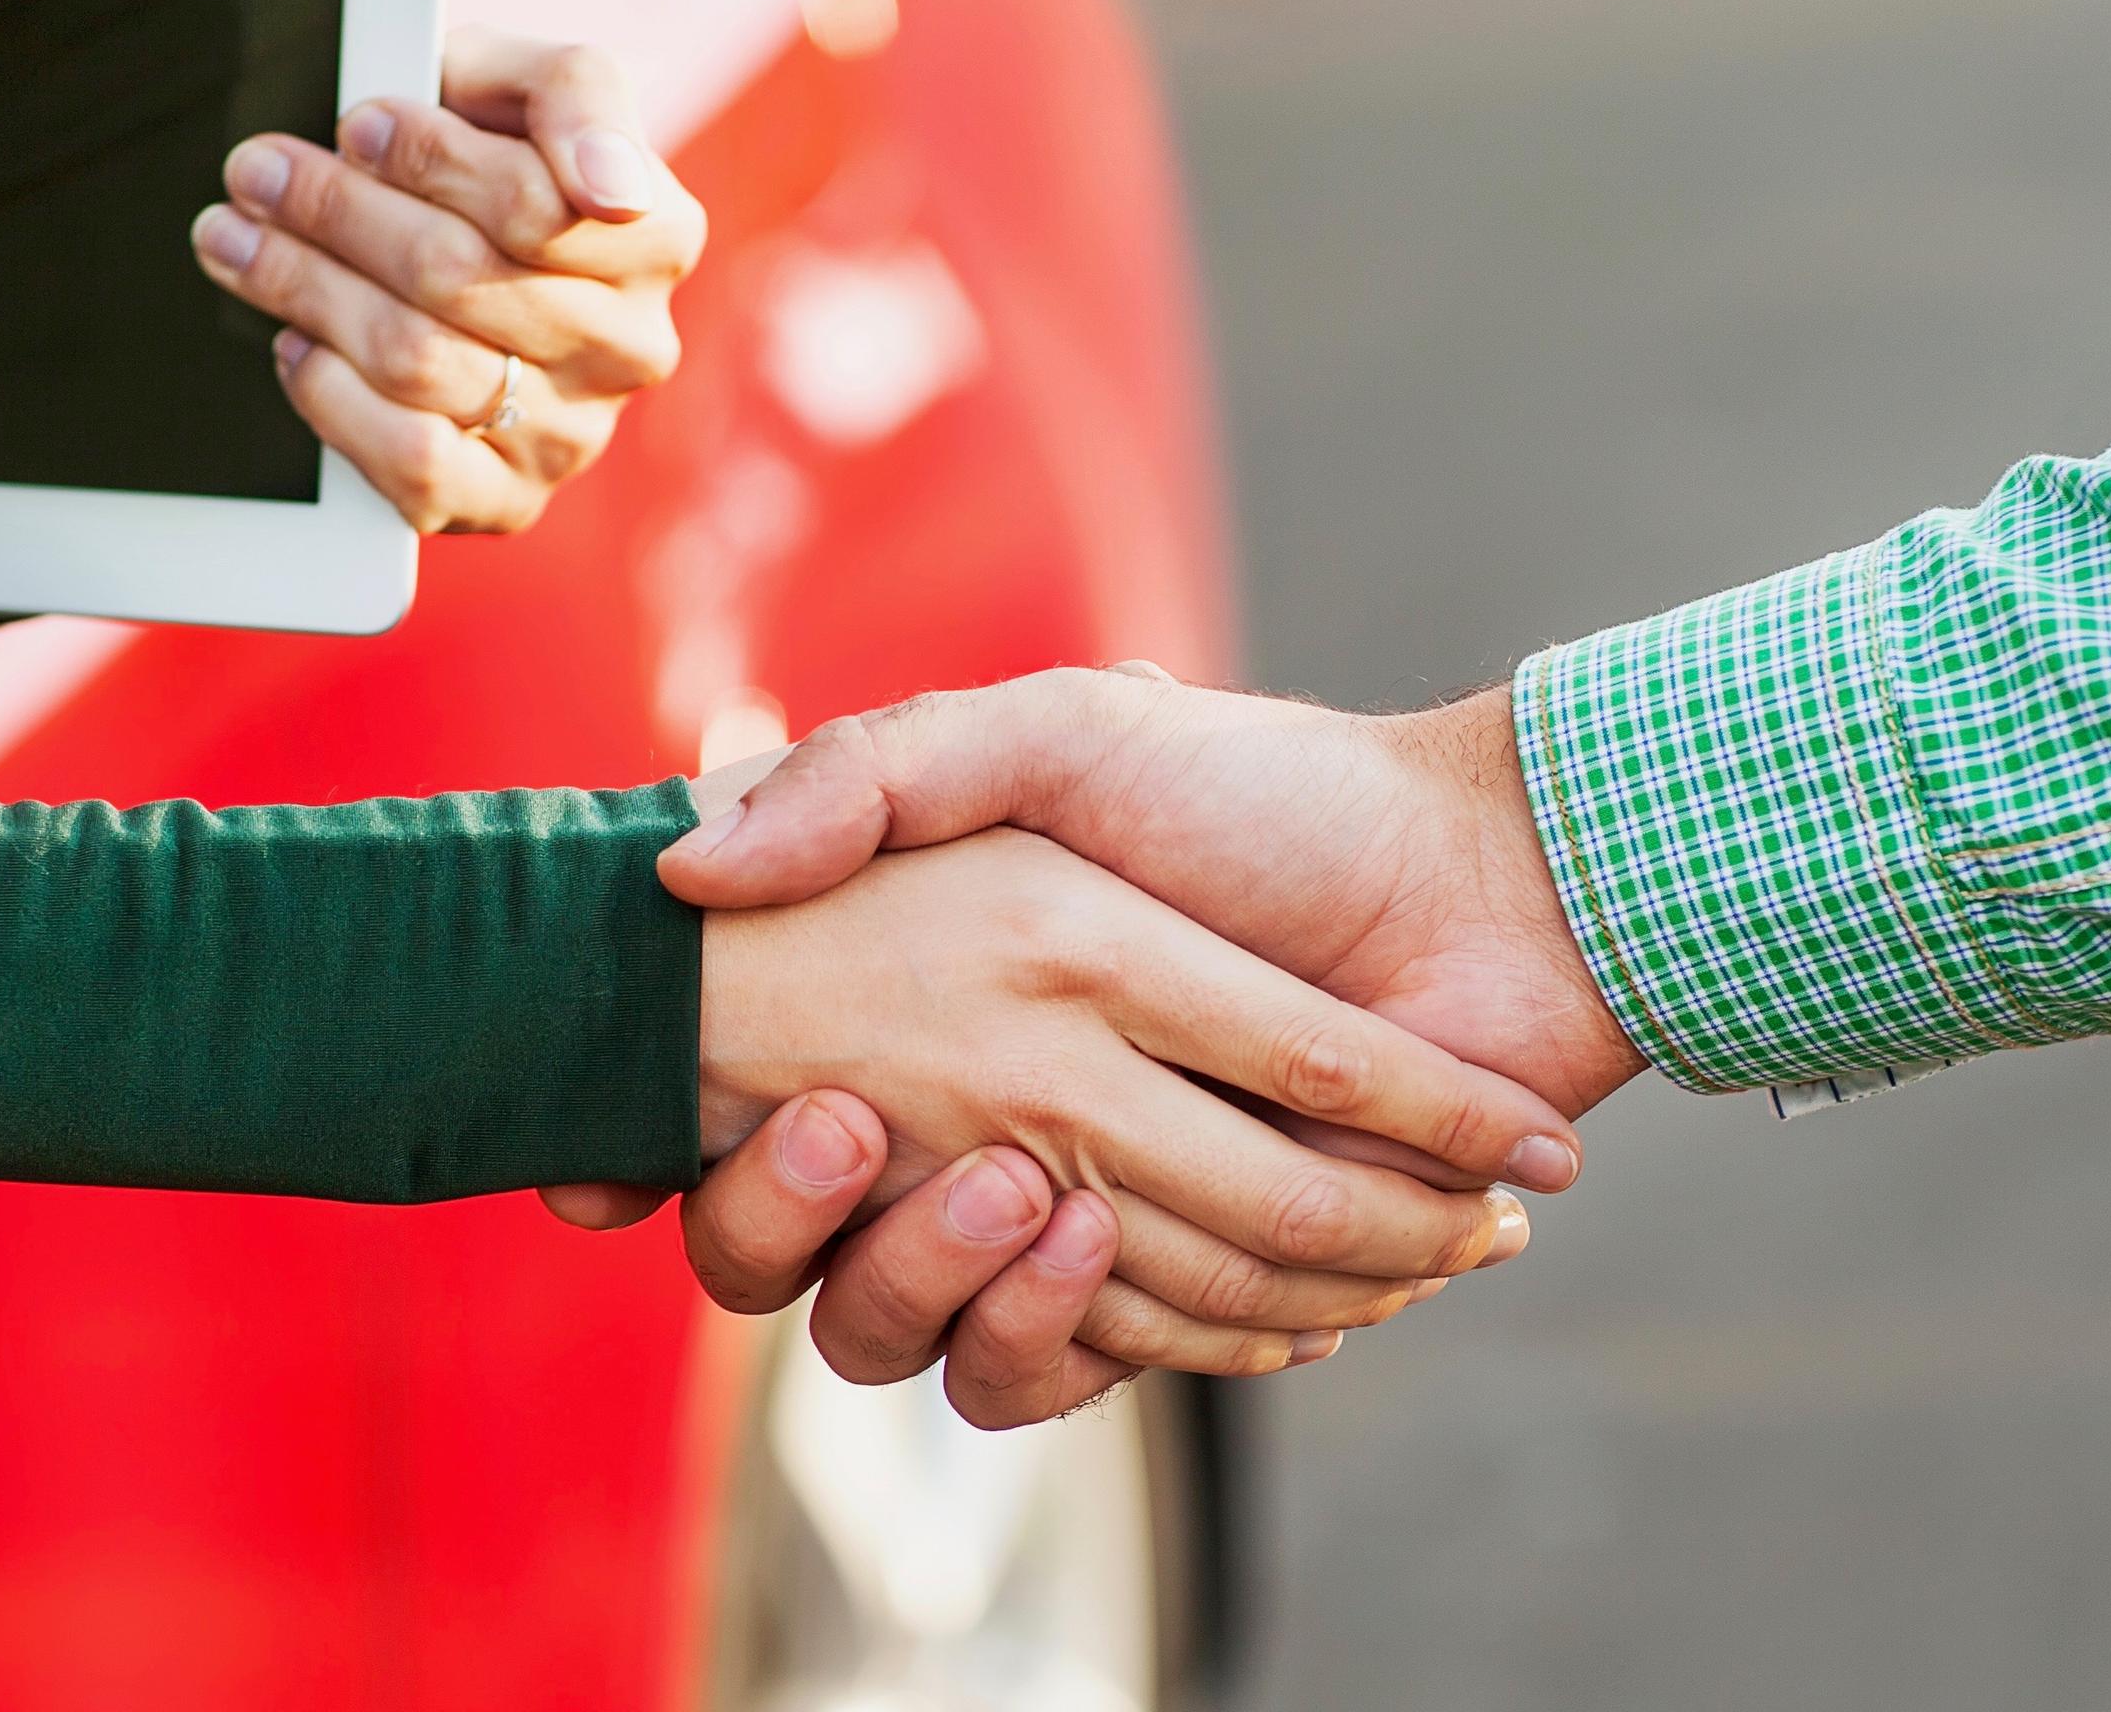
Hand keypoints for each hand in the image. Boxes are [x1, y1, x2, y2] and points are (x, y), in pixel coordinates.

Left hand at [189, 27, 706, 531]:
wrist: (467, 243)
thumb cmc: (493, 146)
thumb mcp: (529, 81)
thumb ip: (579, 95)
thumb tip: (610, 189)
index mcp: (658, 235)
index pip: (531, 205)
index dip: (426, 161)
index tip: (357, 124)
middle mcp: (631, 347)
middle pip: (457, 277)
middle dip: (337, 214)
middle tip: (255, 173)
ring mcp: (574, 435)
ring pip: (416, 359)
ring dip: (303, 288)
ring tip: (235, 239)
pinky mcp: (507, 501)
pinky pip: (410, 460)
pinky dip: (331, 394)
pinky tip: (297, 342)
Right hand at [656, 668, 1643, 1418]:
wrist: (1484, 890)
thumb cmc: (1274, 794)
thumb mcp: (1058, 736)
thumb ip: (882, 772)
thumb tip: (689, 866)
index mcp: (951, 1018)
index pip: (760, 1124)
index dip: (677, 1147)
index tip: (627, 1143)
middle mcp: (998, 1136)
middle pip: (823, 1257)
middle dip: (801, 1220)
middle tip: (839, 1128)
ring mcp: (1091, 1226)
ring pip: (937, 1335)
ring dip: (952, 1279)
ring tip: (1017, 1184)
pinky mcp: (1189, 1299)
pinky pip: (1074, 1375)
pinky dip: (1078, 1339)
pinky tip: (1100, 1245)